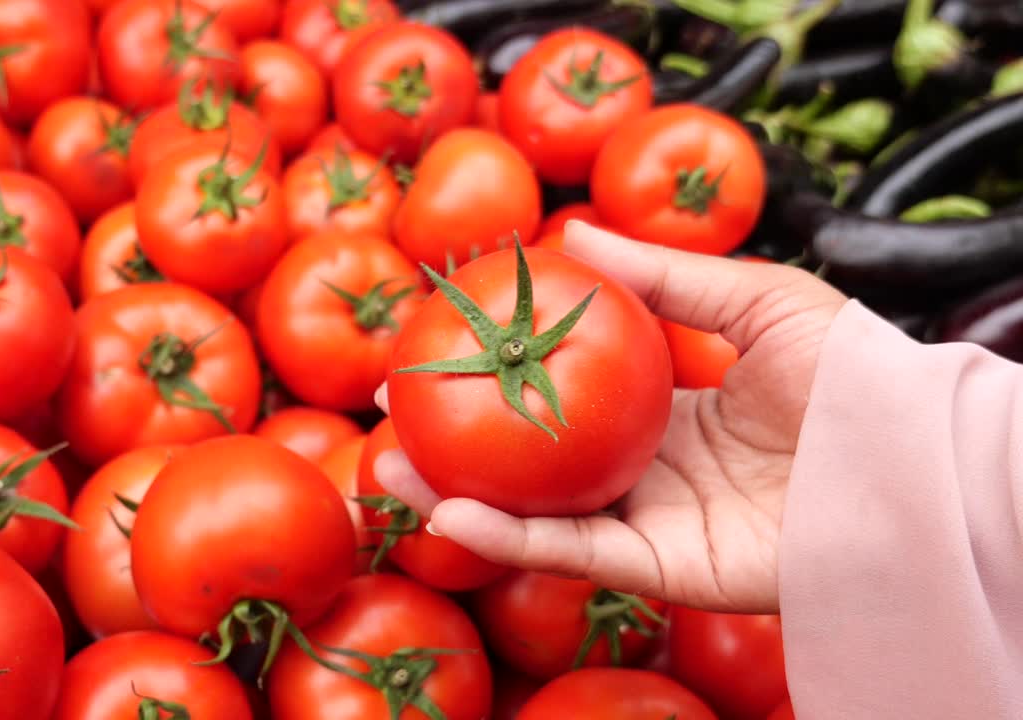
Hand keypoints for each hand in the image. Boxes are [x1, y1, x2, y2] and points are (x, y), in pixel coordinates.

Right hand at [373, 222, 847, 612]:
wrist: (908, 455)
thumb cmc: (852, 373)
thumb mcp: (756, 297)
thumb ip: (665, 276)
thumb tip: (574, 233)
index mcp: (670, 413)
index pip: (566, 398)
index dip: (502, 377)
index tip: (438, 348)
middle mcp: (651, 472)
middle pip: (535, 464)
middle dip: (458, 446)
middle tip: (389, 416)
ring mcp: (653, 525)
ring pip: (537, 518)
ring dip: (458, 500)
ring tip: (388, 470)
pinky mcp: (663, 572)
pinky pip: (575, 558)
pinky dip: (509, 540)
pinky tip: (450, 513)